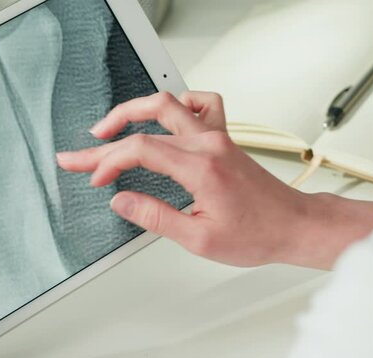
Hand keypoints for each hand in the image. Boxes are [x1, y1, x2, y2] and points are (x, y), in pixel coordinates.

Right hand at [57, 92, 372, 268]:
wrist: (293, 225)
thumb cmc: (256, 233)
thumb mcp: (198, 238)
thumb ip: (155, 216)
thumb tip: (122, 200)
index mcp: (201, 168)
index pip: (141, 149)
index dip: (109, 161)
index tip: (94, 177)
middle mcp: (208, 144)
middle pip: (144, 127)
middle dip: (104, 140)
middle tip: (79, 154)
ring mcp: (217, 136)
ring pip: (168, 103)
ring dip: (132, 112)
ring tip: (107, 127)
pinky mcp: (223, 137)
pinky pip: (201, 103)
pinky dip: (177, 103)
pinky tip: (164, 115)